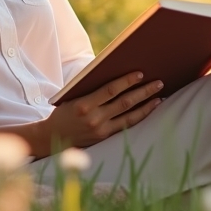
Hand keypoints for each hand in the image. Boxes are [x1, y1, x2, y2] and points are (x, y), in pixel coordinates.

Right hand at [39, 72, 163, 150]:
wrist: (52, 137)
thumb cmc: (64, 110)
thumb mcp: (73, 96)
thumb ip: (92, 88)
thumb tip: (117, 76)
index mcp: (84, 105)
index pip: (110, 90)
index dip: (126, 81)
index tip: (140, 73)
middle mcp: (94, 118)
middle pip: (124, 102)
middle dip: (144, 92)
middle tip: (159, 82)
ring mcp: (100, 129)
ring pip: (129, 115)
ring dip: (146, 105)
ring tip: (159, 95)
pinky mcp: (104, 137)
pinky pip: (126, 125)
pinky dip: (139, 116)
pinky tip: (149, 108)